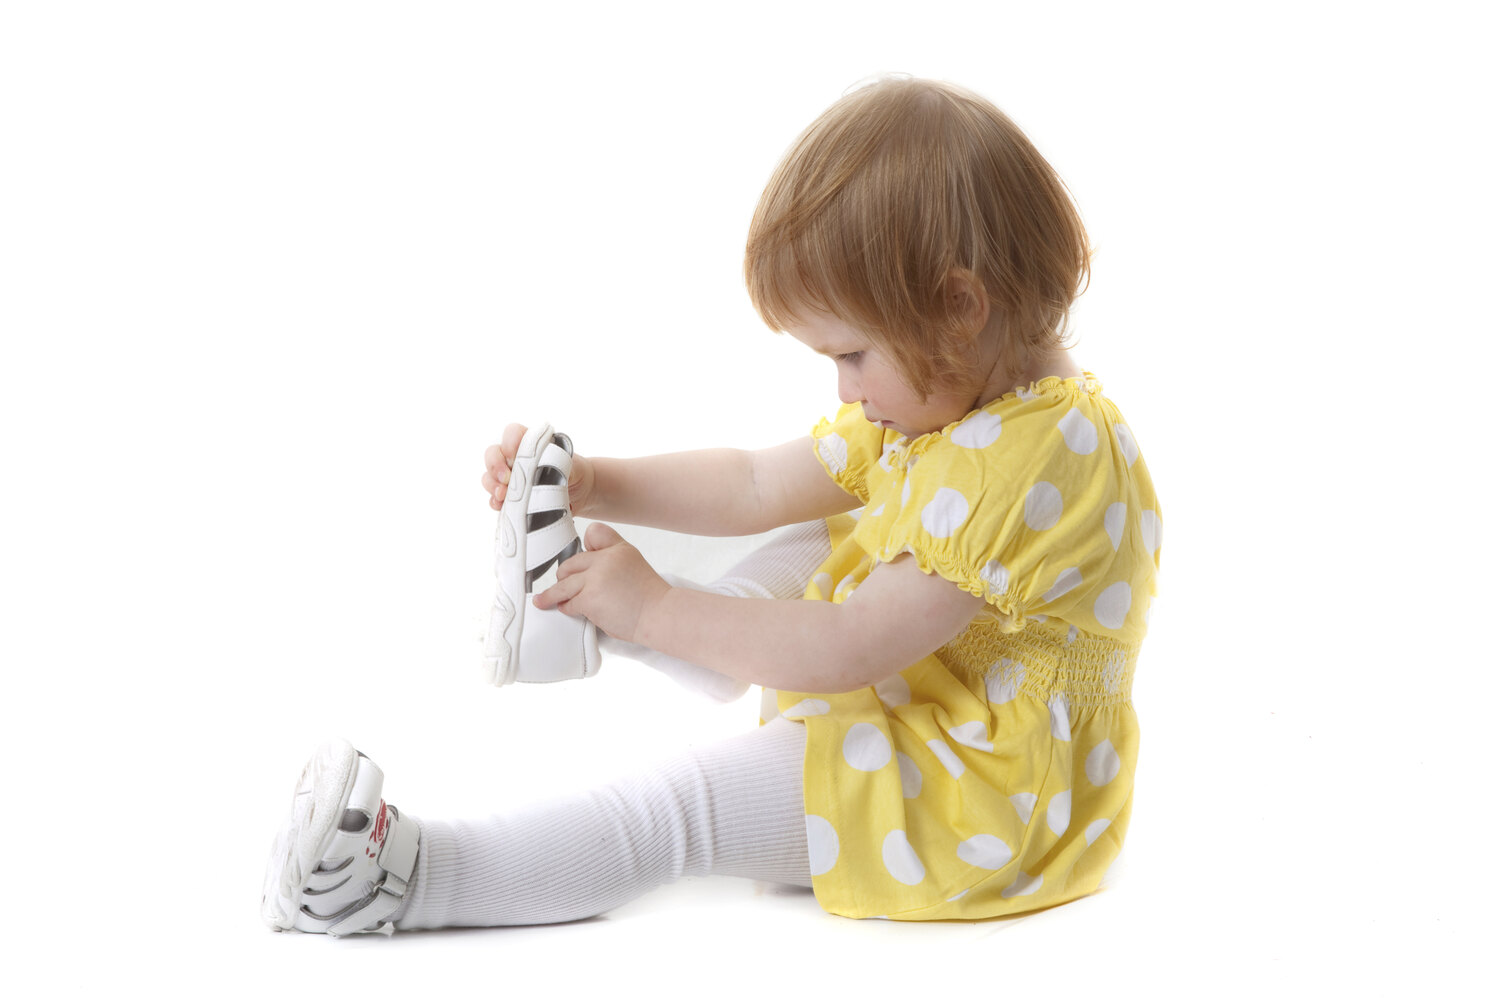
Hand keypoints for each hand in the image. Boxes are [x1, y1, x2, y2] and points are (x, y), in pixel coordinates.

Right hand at [481, 423, 595, 512]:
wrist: (580, 492)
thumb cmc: (574, 471)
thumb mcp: (570, 464)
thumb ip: (555, 464)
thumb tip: (540, 475)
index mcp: (529, 443)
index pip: (512, 433)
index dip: (509, 442)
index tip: (514, 455)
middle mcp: (515, 458)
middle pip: (493, 454)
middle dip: (494, 465)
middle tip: (505, 479)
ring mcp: (510, 477)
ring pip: (489, 477)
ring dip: (492, 485)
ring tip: (502, 495)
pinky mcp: (510, 497)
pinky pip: (494, 498)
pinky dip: (495, 502)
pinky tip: (500, 506)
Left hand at [533, 523, 669, 643]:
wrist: (660, 615)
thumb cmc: (649, 597)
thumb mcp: (634, 564)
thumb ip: (613, 556)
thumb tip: (586, 557)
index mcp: (618, 549)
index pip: (592, 534)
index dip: (582, 548)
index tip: (572, 560)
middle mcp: (606, 559)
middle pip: (571, 563)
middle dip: (564, 577)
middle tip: (563, 587)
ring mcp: (596, 578)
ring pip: (563, 584)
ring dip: (553, 595)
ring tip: (542, 600)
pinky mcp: (589, 598)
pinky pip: (568, 603)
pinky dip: (566, 608)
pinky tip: (567, 610)